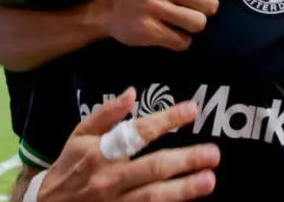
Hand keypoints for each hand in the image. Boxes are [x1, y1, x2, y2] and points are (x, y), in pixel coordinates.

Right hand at [39, 88, 218, 201]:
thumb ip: (105, 114)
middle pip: (152, 168)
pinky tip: (189, 201)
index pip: (137, 133)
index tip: (191, 111)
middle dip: (184, 160)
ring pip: (153, 196)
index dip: (165, 120)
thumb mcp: (79, 136)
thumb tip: (132, 92)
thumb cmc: (69, 167)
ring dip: (183, 189)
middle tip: (213, 154)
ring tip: (209, 180)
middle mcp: (110, 178)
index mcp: (100, 152)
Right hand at [91, 0, 225, 51]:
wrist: (109, 8)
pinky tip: (169, 33)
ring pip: (199, 24)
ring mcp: (154, 7)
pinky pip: (182, 42)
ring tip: (180, 23)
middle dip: (204, 11)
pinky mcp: (147, 30)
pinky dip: (179, 41)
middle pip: (211, 5)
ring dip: (192, 27)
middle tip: (190, 10)